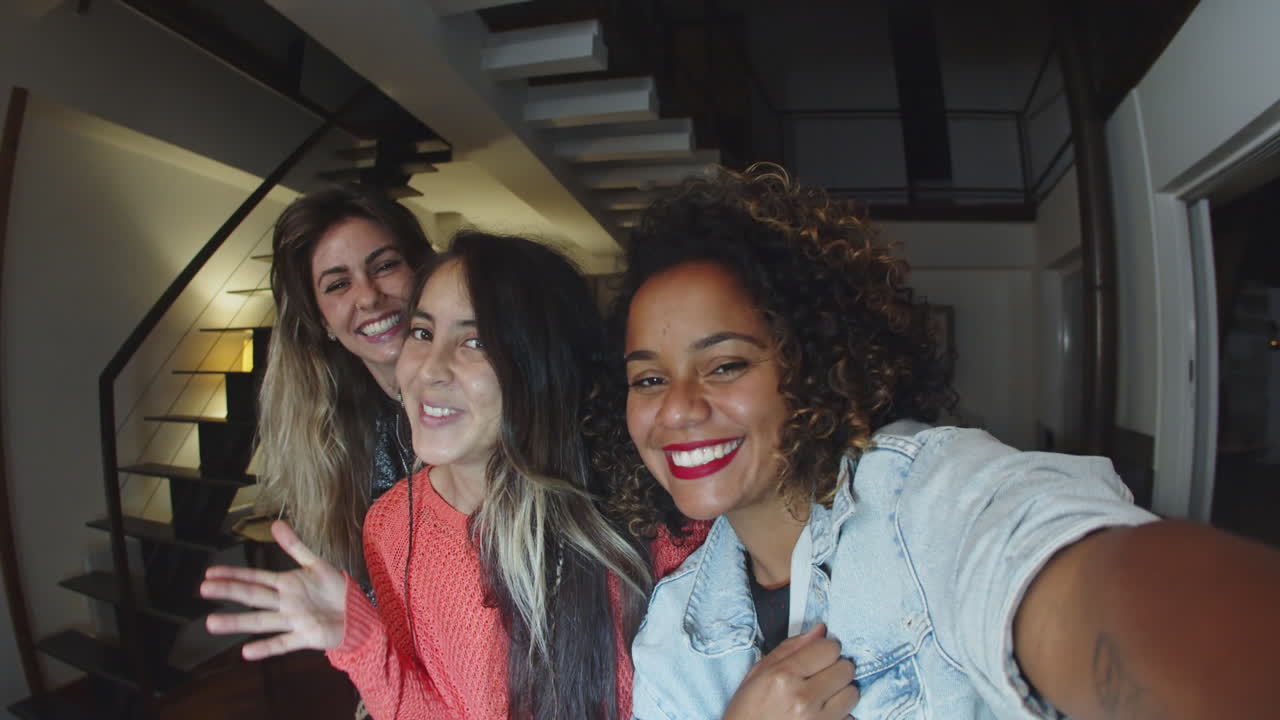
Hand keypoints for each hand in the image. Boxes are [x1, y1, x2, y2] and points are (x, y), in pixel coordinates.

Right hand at [201, 520, 347, 659]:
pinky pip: (283, 644)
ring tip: (212, 623)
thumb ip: (295, 546)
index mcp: (286, 584)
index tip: (209, 573)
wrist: (357, 614)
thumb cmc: (334, 589)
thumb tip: (275, 524)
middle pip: (253, 596)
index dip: (233, 575)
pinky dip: (266, 647)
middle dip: (229, 591)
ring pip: (261, 621)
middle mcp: (285, 603)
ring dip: (237, 622)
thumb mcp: (316, 564)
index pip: (254, 578)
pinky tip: (246, 652)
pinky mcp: (305, 637)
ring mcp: (293, 621)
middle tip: (203, 589)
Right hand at [722, 624, 859, 719]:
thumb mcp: (758, 674)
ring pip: (852, 693)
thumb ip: (790, 648)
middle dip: (835, 669)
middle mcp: (803, 699)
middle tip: (819, 677)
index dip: (824, 650)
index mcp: (783, 677)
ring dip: (840, 692)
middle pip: (846, 669)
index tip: (816, 657)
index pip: (830, 648)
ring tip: (821, 697)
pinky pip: (850, 717)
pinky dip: (840, 714)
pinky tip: (822, 714)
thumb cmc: (747, 712)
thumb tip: (820, 630)